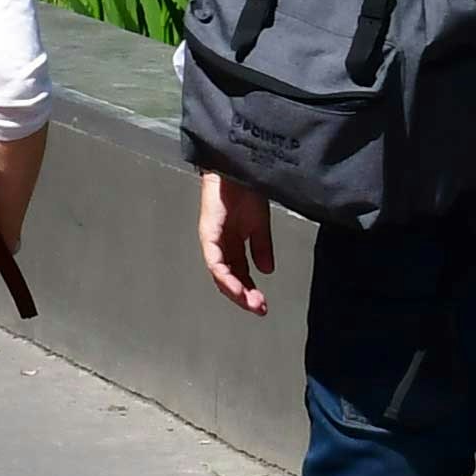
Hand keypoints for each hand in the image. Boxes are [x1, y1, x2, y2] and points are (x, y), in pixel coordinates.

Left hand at [199, 173, 273, 315]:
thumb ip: (262, 247)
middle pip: (227, 279)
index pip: (238, 273)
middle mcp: (219, 245)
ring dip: (236, 291)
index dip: (250, 290)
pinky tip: (238, 286)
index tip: (263, 305)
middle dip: (244, 296)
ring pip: (220, 275)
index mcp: (231, 243)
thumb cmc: (245, 189)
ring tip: (251, 303)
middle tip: (259, 309)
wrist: (238, 165)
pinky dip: (226, 276)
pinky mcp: (209, 233)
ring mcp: (212, 240)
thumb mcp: (260, 224)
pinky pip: (215, 261)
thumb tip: (266, 270)